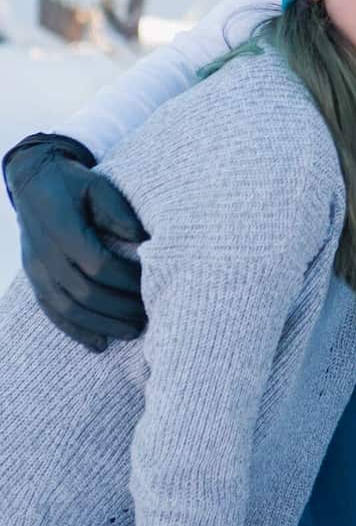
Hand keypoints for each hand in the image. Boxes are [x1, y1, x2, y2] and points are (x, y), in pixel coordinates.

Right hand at [3, 134, 146, 350]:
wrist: (33, 181)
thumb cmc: (74, 183)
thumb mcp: (98, 186)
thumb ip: (119, 212)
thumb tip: (145, 241)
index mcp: (62, 229)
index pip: (98, 265)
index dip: (127, 280)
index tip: (152, 284)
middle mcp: (45, 255)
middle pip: (85, 294)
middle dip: (120, 309)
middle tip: (150, 316)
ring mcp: (36, 271)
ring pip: (69, 309)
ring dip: (103, 325)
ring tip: (134, 332)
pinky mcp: (34, 280)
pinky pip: (52, 313)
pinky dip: (76, 331)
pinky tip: (99, 344)